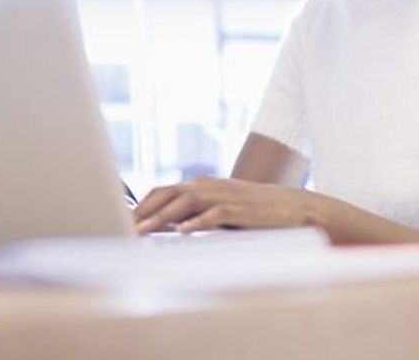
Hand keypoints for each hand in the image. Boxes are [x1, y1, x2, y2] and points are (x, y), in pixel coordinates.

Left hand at [133, 177, 319, 234]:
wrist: (294, 207)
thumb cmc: (254, 212)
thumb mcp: (219, 210)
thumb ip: (195, 215)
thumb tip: (167, 228)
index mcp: (200, 185)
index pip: (163, 191)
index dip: (142, 205)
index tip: (124, 221)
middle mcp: (207, 186)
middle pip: (167, 194)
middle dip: (144, 210)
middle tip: (125, 227)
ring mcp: (222, 195)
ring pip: (184, 202)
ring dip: (162, 217)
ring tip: (144, 231)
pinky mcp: (238, 208)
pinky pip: (212, 214)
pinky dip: (195, 222)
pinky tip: (181, 232)